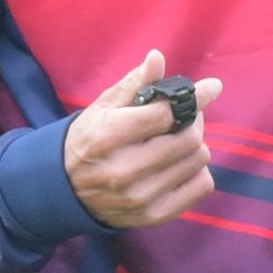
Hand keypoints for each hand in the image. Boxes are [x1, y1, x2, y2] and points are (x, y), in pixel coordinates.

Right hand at [62, 52, 223, 229]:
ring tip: (178, 141)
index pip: (165, 114)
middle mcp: (124, 170)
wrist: (66, 189)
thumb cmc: (89, 139)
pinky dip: (198, 172)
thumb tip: (158, 57)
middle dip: (194, 121)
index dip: (191, 98)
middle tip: (186, 117)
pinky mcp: (153, 215)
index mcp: (108, 136)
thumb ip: (134, 83)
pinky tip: (181, 165)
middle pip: (188, 139)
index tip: (206, 89)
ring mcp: (140, 197)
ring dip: (195, 146)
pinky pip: (201, 187)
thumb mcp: (103, 107)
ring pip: (198, 161)